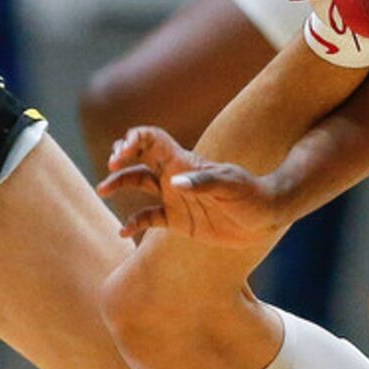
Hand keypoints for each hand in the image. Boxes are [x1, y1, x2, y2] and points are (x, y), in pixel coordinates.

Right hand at [97, 125, 286, 248]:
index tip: (122, 153)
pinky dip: (134, 221)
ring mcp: (175, 198)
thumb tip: (174, 185)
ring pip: (139, 183)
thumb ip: (202, 183)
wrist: (265, 217)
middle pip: (139, 158)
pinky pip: (149, 218)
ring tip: (102, 189)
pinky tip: (124, 230)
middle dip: (121, 157)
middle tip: (111, 165)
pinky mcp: (178, 220)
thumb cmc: (251, 195)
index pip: (152, 140)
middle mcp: (174, 176)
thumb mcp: (230, 186)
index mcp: (184, 162)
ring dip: (120, 183)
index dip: (134, 139)